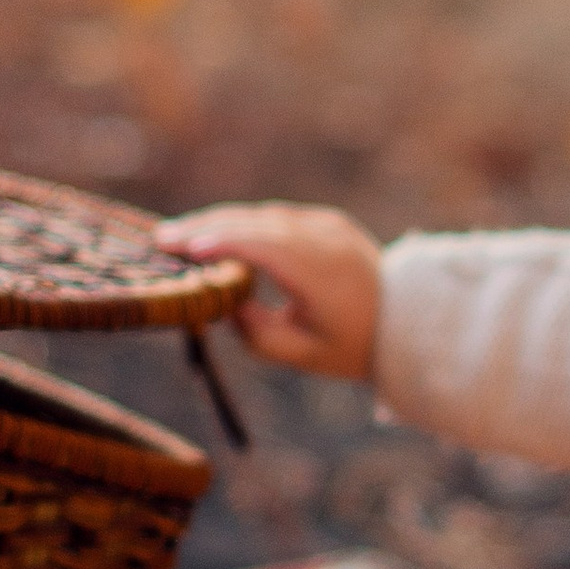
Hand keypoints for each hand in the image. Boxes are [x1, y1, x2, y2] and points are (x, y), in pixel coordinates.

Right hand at [153, 202, 382, 378]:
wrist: (407, 320)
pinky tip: (216, 231)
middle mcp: (325, 240)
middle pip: (257, 224)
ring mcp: (328, 225)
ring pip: (264, 215)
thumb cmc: (352, 345)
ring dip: (221, 222)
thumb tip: (221, 303)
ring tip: (181, 235)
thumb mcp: (303, 353)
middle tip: (162, 238)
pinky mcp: (327, 220)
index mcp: (323, 273)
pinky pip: (278, 216)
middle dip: (207, 228)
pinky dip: (245, 222)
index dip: (222, 244)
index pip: (265, 247)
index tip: (183, 248)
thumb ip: (258, 333)